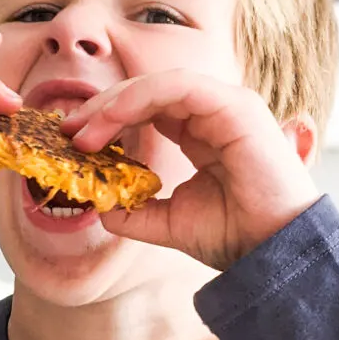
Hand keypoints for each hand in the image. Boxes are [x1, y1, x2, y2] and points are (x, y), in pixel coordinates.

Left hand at [62, 70, 320, 271]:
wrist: (271, 255)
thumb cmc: (235, 236)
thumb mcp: (171, 223)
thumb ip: (136, 212)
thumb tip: (101, 207)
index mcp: (201, 132)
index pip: (146, 109)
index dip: (106, 120)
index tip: (72, 142)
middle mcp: (213, 112)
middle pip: (145, 92)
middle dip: (101, 108)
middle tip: (67, 131)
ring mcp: (226, 105)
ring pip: (156, 84)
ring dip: (112, 104)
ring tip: (82, 133)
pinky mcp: (234, 106)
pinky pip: (176, 87)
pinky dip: (137, 100)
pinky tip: (110, 123)